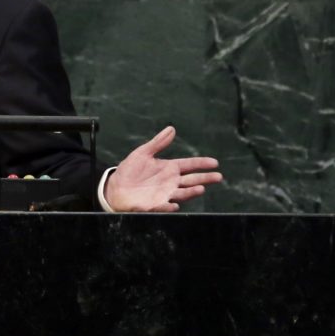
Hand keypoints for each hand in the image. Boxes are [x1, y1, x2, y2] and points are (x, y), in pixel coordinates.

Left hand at [105, 126, 221, 212]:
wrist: (116, 188)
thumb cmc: (130, 171)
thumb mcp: (142, 153)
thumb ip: (158, 143)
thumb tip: (171, 128)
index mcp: (169, 168)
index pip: (189, 165)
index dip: (201, 164)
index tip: (215, 162)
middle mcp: (170, 182)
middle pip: (191, 180)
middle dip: (205, 178)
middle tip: (218, 177)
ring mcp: (164, 194)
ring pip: (182, 194)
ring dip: (191, 192)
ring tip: (201, 188)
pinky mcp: (154, 205)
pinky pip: (163, 206)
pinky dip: (168, 206)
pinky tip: (174, 205)